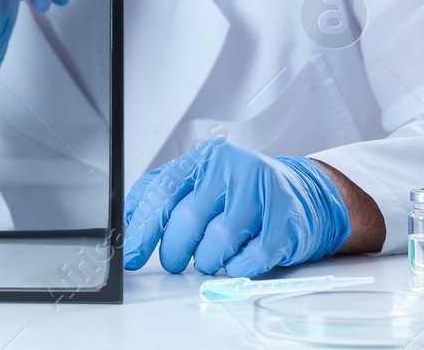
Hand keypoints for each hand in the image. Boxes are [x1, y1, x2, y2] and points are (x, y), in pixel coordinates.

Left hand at [122, 138, 350, 276]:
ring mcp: (261, 191)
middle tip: (175, 261)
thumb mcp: (195, 181)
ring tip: (209, 257)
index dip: (144, 229)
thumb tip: (127, 221)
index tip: (131, 256)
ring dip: (208, 260)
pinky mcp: (286, 218)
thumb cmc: (236, 191)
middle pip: (189, 219)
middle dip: (176, 250)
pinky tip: (236, 260)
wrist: (297, 193)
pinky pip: (252, 257)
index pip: (164, 193)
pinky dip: (238, 267)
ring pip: (219, 240)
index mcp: (203, 157)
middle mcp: (232, 168)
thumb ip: (158, 194)